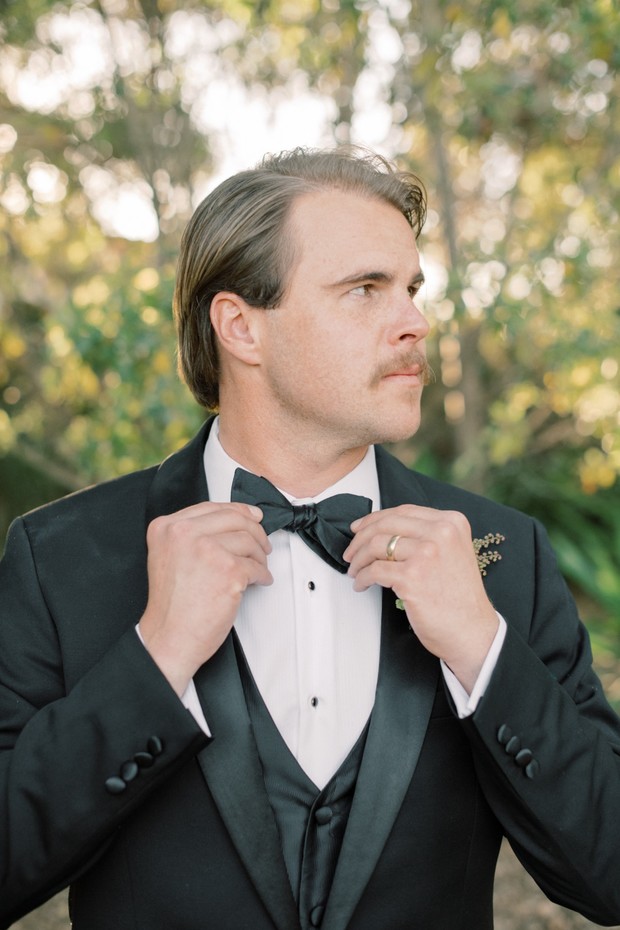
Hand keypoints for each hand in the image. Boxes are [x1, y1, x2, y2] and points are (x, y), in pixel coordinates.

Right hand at [139, 502, 271, 694]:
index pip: (212, 507)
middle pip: (235, 519)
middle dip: (255, 531)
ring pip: (248, 541)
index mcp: (167, 528)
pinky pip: (256, 566)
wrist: (169, 638)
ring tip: (258, 567)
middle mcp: (183, 534)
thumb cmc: (171, 605)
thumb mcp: (169, 556)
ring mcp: (207, 550)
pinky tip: (258, 581)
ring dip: (259, 556)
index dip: (238, 511)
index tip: (252, 516)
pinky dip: (262, 575)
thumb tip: (235, 521)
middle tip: (262, 544)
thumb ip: (192, 535)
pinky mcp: (228, 570)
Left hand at [344, 505, 498, 692]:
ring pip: (376, 545)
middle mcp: (441, 533)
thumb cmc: (459, 598)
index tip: (360, 528)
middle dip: (361, 538)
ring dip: (359, 559)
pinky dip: (361, 577)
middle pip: (386, 524)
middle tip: (351, 552)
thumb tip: (384, 530)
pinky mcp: (412, 577)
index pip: (403, 511)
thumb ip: (427, 536)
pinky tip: (361, 584)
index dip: (375, 519)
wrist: (472, 632)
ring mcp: (426, 554)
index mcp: (452, 522)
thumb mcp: (453, 552)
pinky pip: (374, 570)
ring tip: (355, 571)